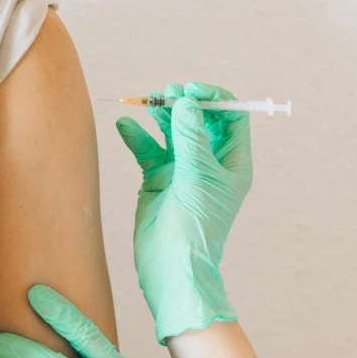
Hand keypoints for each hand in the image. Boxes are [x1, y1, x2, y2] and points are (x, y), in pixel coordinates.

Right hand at [116, 81, 251, 343]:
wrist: (171, 266)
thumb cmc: (195, 227)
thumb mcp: (198, 177)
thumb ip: (191, 138)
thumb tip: (186, 102)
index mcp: (232, 163)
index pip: (230, 118)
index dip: (213, 99)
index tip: (191, 91)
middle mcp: (209, 164)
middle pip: (199, 120)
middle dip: (183, 103)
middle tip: (167, 92)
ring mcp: (182, 171)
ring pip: (172, 132)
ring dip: (160, 115)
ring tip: (146, 102)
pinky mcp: (158, 180)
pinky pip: (148, 151)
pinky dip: (137, 137)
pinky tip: (125, 126)